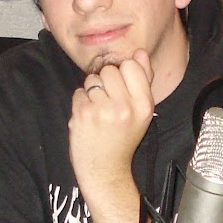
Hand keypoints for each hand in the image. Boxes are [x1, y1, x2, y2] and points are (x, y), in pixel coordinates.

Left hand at [68, 50, 154, 192]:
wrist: (105, 169)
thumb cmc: (123, 138)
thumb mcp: (142, 111)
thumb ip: (143, 80)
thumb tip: (139, 52)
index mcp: (144, 104)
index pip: (131, 65)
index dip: (123, 74)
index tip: (123, 90)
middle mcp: (125, 106)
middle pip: (110, 70)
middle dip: (106, 82)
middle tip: (109, 103)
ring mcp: (102, 110)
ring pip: (92, 79)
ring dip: (92, 92)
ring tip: (99, 111)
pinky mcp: (83, 114)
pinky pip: (78, 91)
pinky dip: (81, 102)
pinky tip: (88, 118)